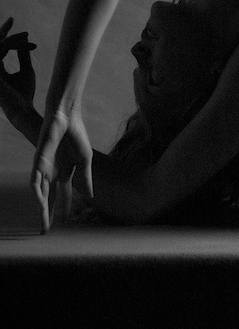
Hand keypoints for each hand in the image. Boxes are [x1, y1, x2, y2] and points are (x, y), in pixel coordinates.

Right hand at [0, 16, 36, 103]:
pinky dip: (12, 45)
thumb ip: (23, 56)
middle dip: (2, 31)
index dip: (3, 35)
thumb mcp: (26, 70)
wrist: (23, 109)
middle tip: (11, 19)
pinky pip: (0, 50)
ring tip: (26, 37)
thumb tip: (25, 40)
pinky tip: (24, 42)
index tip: (11, 21)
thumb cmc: (25, 93)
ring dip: (12, 39)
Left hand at [32, 108, 93, 232]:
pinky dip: (38, 192)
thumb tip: (91, 196)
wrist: (67, 118)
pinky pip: (36, 181)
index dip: (65, 208)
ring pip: (41, 194)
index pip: (64, 194)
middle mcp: (53, 173)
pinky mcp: (38, 163)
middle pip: (49, 198)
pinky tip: (41, 202)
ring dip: (41, 209)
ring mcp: (44, 169)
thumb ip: (86, 177)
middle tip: (46, 231)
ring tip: (43, 223)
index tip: (67, 223)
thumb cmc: (76, 135)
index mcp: (65, 171)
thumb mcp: (85, 159)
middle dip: (48, 215)